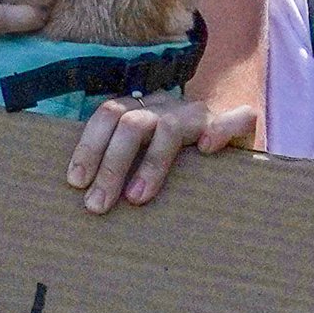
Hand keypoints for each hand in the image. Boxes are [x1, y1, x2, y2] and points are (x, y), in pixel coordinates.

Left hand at [65, 93, 258, 213]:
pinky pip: (236, 118)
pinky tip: (208, 149)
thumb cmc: (179, 165)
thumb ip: (118, 165)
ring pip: (169, 127)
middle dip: (110, 165)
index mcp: (144, 110)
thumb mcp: (144, 158)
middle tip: (96, 204)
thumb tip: (81, 192)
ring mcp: (202, 115)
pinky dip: (222, 129)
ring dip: (150, 164)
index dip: (89, 146)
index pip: (109, 115)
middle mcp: (169, 108)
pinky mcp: (238, 125)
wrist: (232, 146)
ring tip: (136, 199)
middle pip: (131, 124)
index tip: (75, 181)